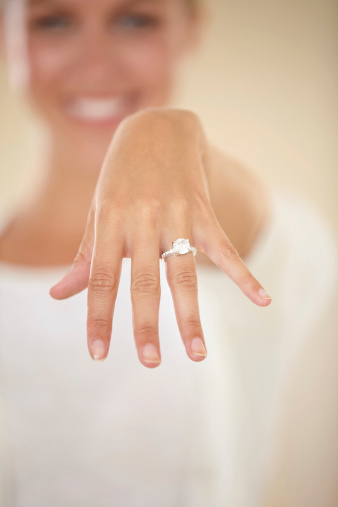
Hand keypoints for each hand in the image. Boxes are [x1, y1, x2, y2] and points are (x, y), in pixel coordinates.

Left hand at [49, 107, 271, 367]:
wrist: (156, 128)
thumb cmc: (120, 177)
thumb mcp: (98, 211)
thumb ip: (85, 257)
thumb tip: (58, 295)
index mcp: (110, 222)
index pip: (102, 278)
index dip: (98, 317)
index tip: (99, 354)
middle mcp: (142, 219)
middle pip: (145, 280)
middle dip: (147, 324)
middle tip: (150, 363)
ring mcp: (176, 214)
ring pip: (184, 271)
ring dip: (191, 314)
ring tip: (197, 354)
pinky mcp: (203, 210)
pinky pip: (224, 246)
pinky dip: (243, 274)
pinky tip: (262, 300)